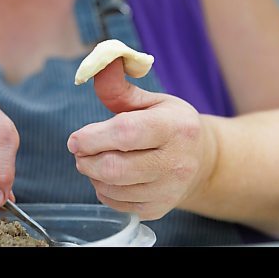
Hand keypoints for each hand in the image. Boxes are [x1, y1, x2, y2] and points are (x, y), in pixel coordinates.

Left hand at [67, 59, 216, 219]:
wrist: (204, 160)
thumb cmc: (171, 125)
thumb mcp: (152, 101)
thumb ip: (121, 88)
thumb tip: (99, 67)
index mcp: (176, 127)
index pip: (126, 134)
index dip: (92, 138)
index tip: (74, 139)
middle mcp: (176, 162)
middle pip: (114, 168)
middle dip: (86, 160)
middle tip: (80, 151)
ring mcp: (168, 190)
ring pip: (111, 188)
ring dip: (93, 175)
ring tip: (97, 160)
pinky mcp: (158, 210)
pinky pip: (116, 203)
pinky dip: (103, 190)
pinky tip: (110, 177)